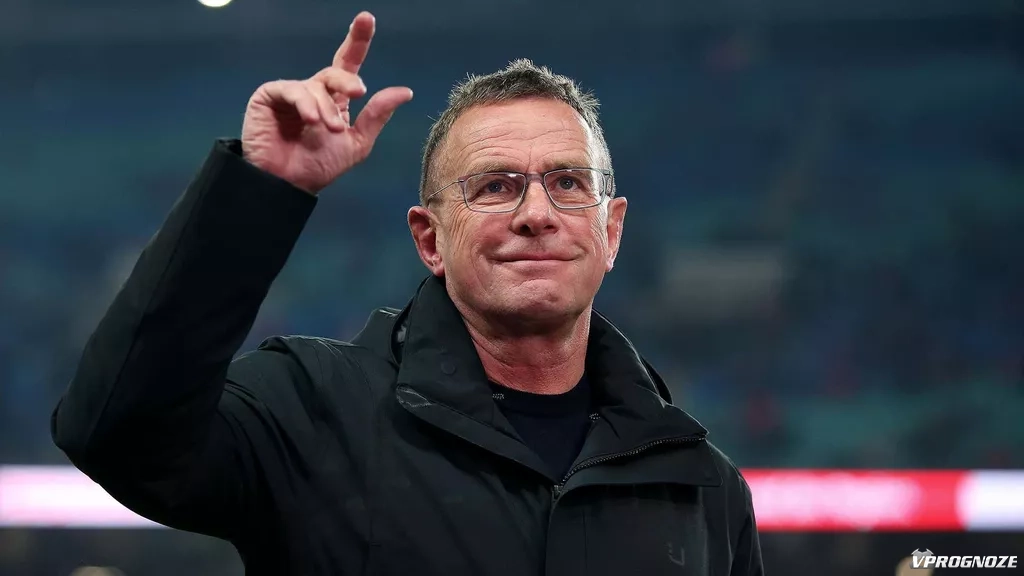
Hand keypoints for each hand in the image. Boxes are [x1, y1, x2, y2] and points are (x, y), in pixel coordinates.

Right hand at [240, 11, 412, 193]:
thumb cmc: (318, 167)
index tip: (367, 18)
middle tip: (358, 93)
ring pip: (316, 85)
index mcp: (335, 100)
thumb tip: (405, 91)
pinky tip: (311, 119)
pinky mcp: (269, 96)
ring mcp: (290, 93)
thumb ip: (377, 115)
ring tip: (328, 129)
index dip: (357, 41)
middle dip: (348, 81)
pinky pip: (291, 89)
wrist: (287, 185)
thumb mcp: (356, 142)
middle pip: (336, 72)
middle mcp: (313, 92)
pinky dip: (305, 103)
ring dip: (326, 107)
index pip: (348, 64)